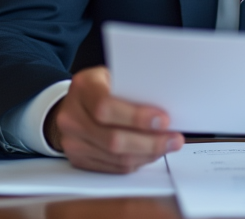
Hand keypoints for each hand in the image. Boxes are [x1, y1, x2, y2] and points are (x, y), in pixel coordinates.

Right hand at [44, 66, 183, 172]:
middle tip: (173, 139)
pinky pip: (113, 167)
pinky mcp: (79, 160)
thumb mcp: (113, 76)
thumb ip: (132, 88)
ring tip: (167, 146)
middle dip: (149, 142)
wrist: (72, 105)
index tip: (163, 119)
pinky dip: (136, 162)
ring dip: (147, 154)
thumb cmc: (99, 87)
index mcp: (83, 88)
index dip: (136, 117)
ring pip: (116, 157)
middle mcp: (71, 117)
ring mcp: (72, 141)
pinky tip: (150, 154)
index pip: (106, 107)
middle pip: (112, 139)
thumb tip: (164, 106)